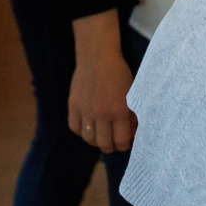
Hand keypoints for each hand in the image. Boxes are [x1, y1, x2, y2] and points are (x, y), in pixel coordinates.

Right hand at [68, 15, 136, 153]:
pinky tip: (89, 127)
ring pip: (88, 139)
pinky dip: (82, 132)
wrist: (98, 58)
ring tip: (101, 137)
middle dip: (111, 147)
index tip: (125, 143)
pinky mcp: (73, 106)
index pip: (121, 141)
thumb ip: (132, 115)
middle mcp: (101, 113)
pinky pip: (75, 128)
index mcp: (119, 110)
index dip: (124, 146)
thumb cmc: (120, 75)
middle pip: (104, 144)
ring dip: (96, 141)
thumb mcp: (133, 94)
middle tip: (113, 144)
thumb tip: (131, 135)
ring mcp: (85, 110)